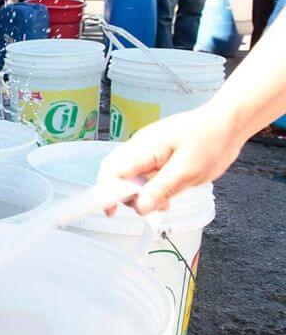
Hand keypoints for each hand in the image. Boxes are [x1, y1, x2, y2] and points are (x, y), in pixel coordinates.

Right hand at [97, 105, 243, 215]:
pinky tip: (165, 193)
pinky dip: (148, 186)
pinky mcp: (154, 151)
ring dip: (138, 192)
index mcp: (144, 148)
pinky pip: (141, 171)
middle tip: (146, 207)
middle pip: (115, 172)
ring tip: (163, 201)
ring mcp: (145, 148)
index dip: (107, 192)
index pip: (113, 171)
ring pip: (128, 174)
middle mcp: (139, 146)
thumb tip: (140, 207)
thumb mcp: (189, 171)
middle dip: (123, 194)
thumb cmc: (211, 141)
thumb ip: (162, 188)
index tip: (111, 212)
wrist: (226, 123)